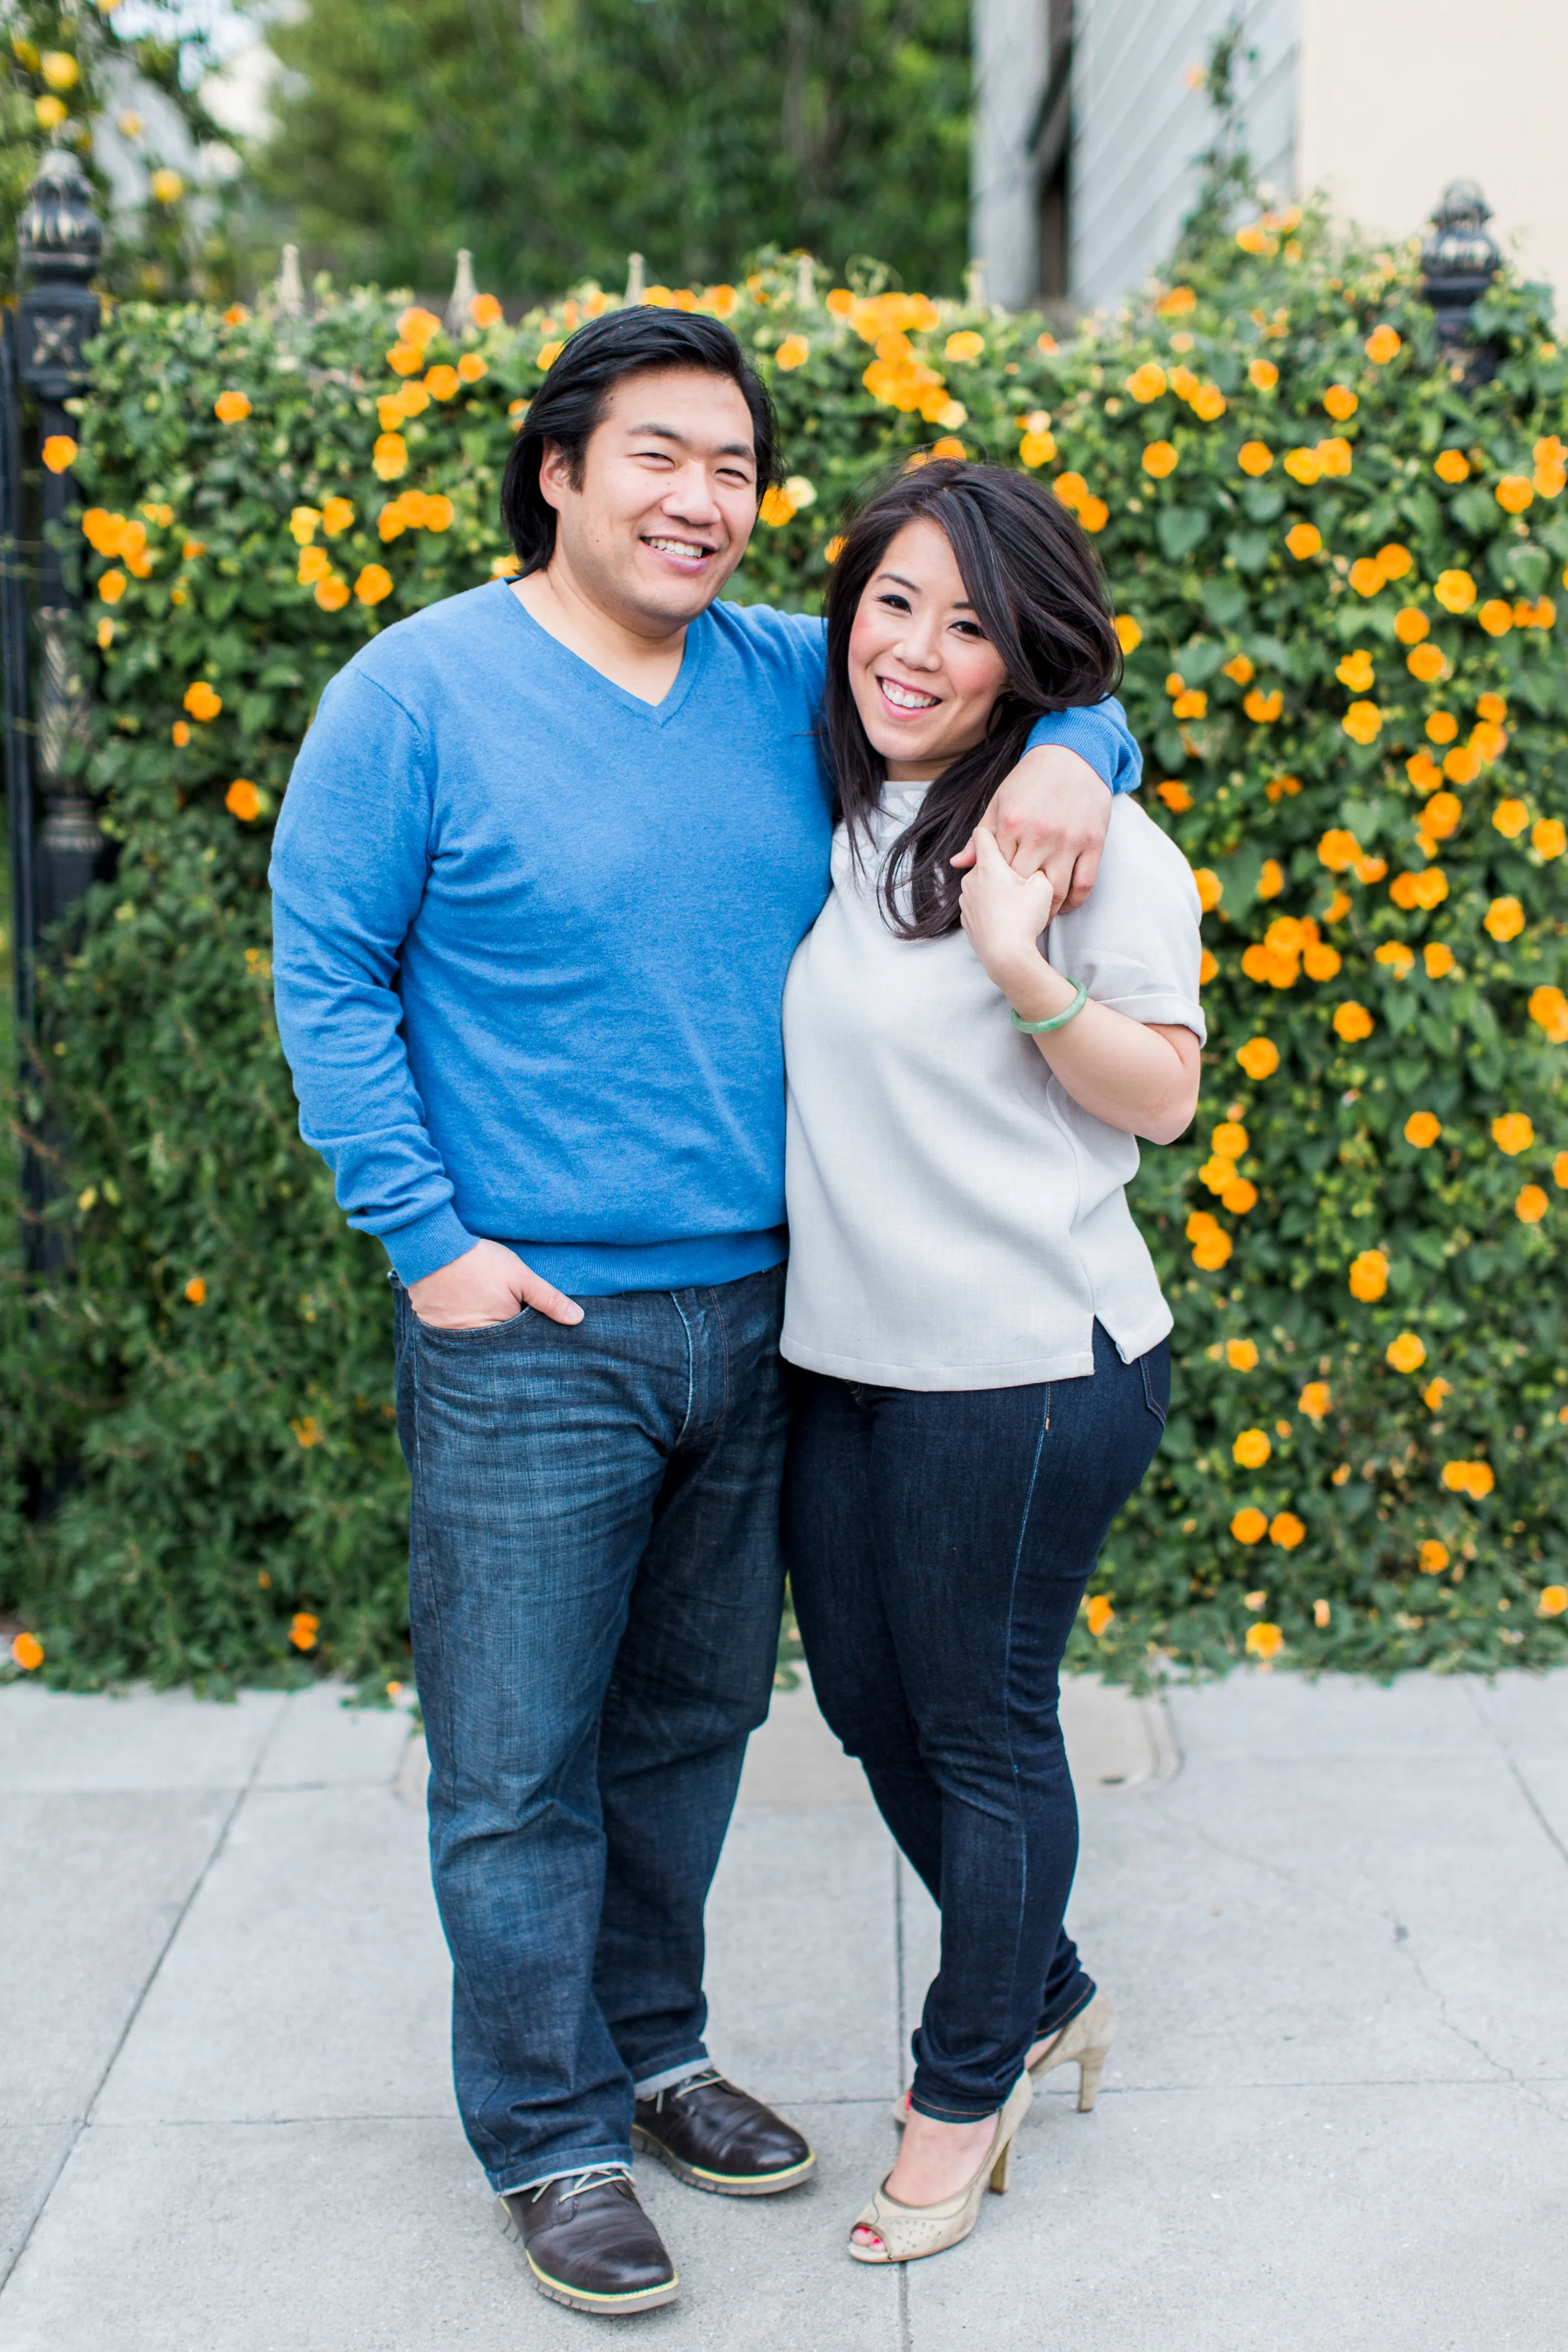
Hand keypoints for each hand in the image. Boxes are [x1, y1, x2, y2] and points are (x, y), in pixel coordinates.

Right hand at [407, 1237, 582, 1329]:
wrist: (431, 1249)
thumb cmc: (479, 1262)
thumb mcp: (521, 1276)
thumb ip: (549, 1299)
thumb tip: (578, 1319)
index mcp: (500, 1333)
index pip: (521, 1344)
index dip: (528, 1337)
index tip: (530, 1327)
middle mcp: (475, 1343)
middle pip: (498, 1347)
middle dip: (506, 1339)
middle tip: (507, 1322)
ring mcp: (451, 1337)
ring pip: (476, 1342)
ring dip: (483, 1334)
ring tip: (485, 1315)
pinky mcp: (434, 1328)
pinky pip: (453, 1335)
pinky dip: (461, 1328)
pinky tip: (465, 1312)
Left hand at [952, 743, 1112, 914]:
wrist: (1073, 754)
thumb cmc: (1031, 779)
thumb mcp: (1000, 803)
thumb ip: (982, 838)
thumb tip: (958, 864)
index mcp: (1012, 824)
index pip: (999, 872)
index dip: (998, 891)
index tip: (998, 903)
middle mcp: (1040, 834)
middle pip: (1025, 887)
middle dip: (1020, 906)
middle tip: (1018, 918)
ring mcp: (1069, 839)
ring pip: (1057, 892)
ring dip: (1049, 910)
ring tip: (1041, 915)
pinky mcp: (1094, 842)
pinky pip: (1085, 884)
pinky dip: (1075, 901)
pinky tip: (1066, 904)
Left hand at [958, 828, 1059, 997]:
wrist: (1006, 958)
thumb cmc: (1025, 919)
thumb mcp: (1043, 886)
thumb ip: (1036, 867)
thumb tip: (1032, 864)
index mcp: (989, 864)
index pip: (983, 832)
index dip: (995, 829)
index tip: (1008, 833)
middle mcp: (972, 878)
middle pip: (985, 860)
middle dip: (1002, 863)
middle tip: (1023, 876)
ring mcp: (966, 899)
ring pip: (981, 882)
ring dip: (996, 884)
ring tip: (1017, 900)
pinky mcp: (967, 918)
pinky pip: (979, 902)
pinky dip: (991, 903)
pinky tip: (1008, 914)